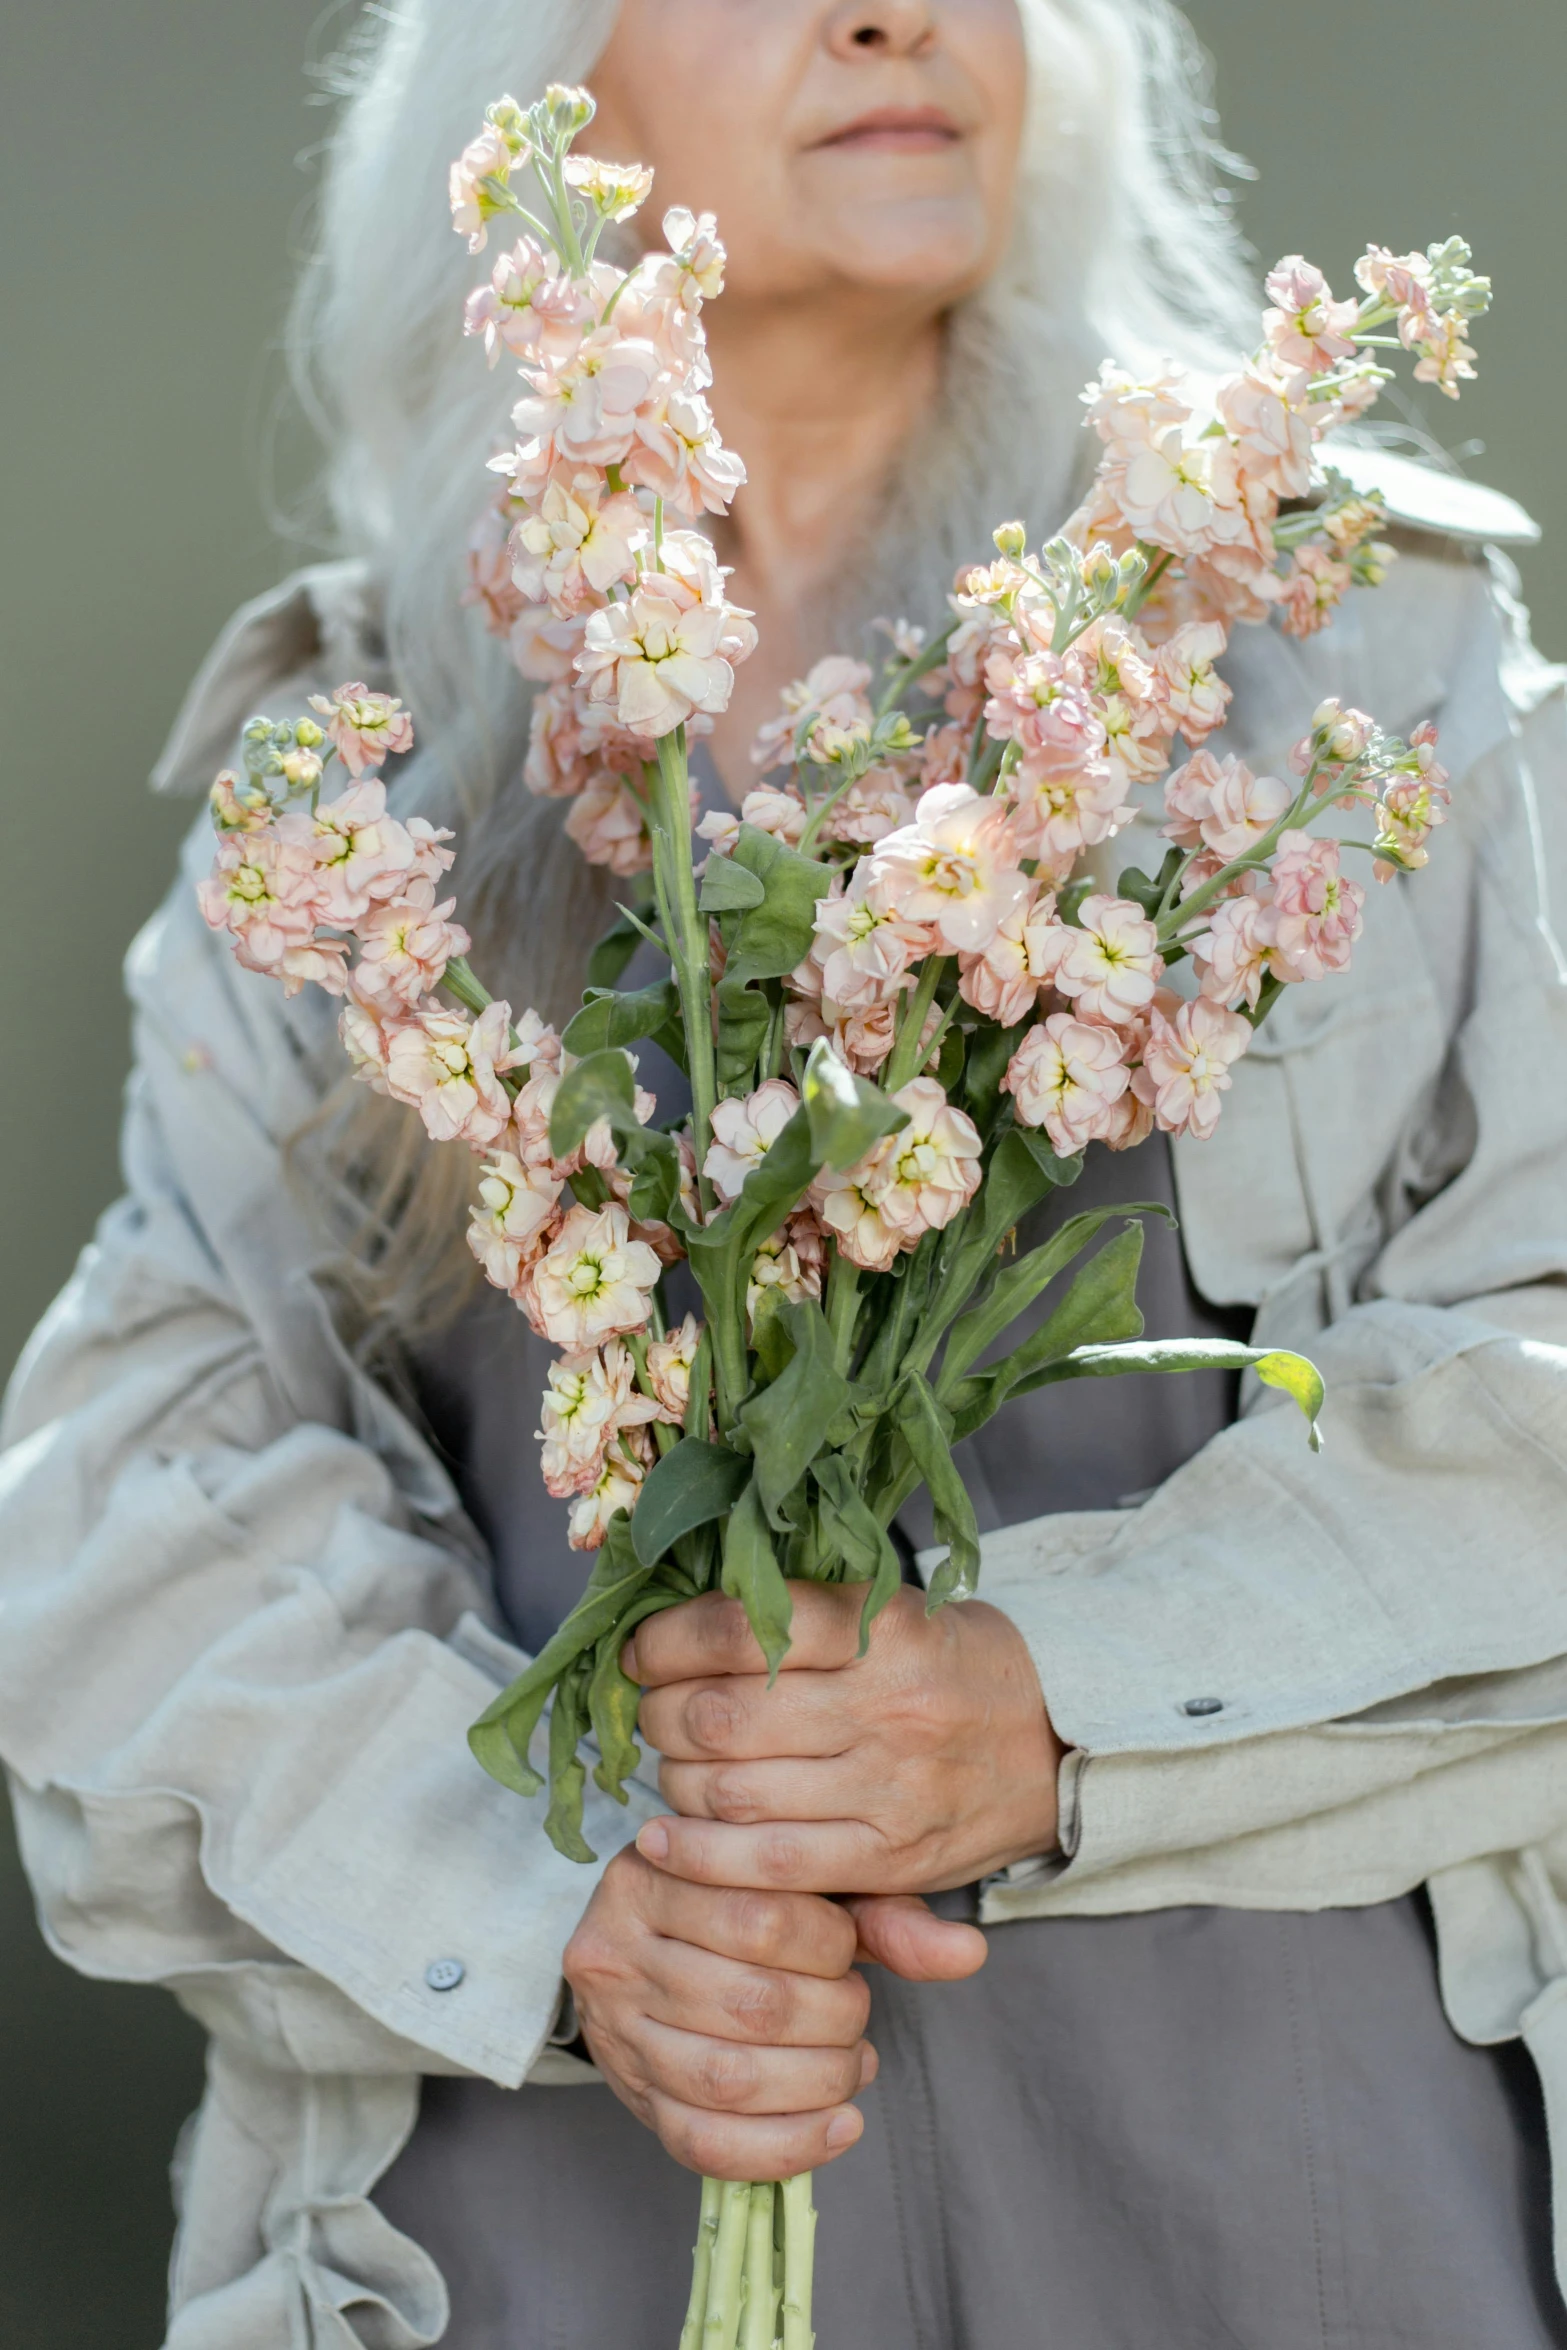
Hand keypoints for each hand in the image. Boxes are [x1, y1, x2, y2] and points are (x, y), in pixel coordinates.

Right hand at [563, 1845, 882, 2178]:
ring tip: (851, 2066)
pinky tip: (838, 2127)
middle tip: (857, 2015)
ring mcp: (613, 2028)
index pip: (761, 1916)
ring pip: (727, 2077)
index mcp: (652, 1872)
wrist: (652, 1941)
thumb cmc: (737, 1902)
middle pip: (750, 2002)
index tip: (850, 1950)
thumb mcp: (799, 1882)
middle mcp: (615, 1948)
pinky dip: (784, 2147)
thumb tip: (968, 1952)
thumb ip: (879, 1913)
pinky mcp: (630, 2097)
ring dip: (816, 2083)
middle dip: (833, 2022)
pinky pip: (703, 2143)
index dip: (830, 1947)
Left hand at [626, 1584, 1062, 1902]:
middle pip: (722, 1714)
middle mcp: (888, 1705)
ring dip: (674, 1780)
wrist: (1054, 1746)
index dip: (668, 1641)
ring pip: (733, 1791)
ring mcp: (890, 1788)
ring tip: (671, 1765)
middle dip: (661, 1714)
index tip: (641, 1649)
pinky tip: (664, 1839)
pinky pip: (770, 1866)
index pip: (744, 1628)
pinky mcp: (890, 1858)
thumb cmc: (950, 1667)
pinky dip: (700, 1855)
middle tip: (651, 1709)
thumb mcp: (894, 1612)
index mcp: (883, 1627)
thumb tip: (680, 1614)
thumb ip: (802, 1617)